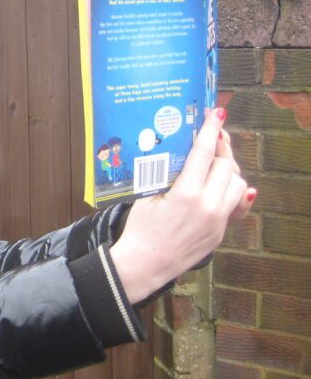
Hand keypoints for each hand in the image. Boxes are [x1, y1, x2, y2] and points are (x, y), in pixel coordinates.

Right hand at [109, 108, 254, 303]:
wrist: (145, 264)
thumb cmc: (140, 228)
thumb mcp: (149, 195)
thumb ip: (170, 176)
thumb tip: (185, 156)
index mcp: (186, 193)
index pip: (204, 153)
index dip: (210, 130)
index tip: (217, 114)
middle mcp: (207, 206)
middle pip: (227, 166)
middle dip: (221, 148)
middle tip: (214, 136)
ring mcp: (217, 221)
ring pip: (238, 184)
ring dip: (228, 170)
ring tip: (215, 162)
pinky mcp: (220, 232)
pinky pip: (236, 206)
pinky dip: (234, 192)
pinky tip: (230, 185)